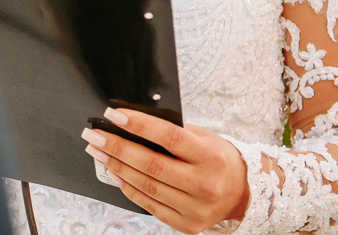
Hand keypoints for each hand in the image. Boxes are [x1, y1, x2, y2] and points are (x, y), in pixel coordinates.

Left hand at [81, 107, 249, 233]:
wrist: (242, 194)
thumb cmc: (218, 160)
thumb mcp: (204, 138)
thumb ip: (174, 131)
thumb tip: (132, 121)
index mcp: (210, 157)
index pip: (169, 137)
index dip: (139, 125)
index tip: (114, 114)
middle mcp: (204, 184)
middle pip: (151, 164)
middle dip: (117, 147)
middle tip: (95, 134)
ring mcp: (195, 208)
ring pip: (146, 186)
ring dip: (116, 166)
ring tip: (99, 151)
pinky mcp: (186, 224)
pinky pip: (149, 205)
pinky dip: (128, 188)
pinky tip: (115, 173)